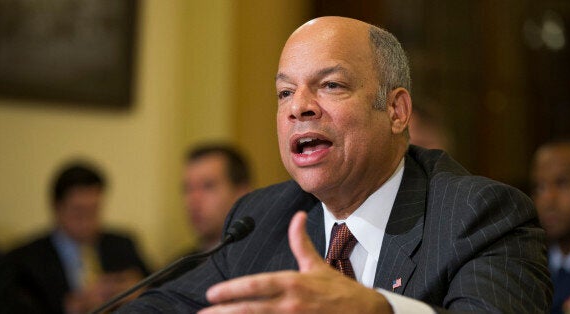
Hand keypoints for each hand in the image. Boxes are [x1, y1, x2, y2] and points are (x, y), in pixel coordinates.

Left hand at [198, 211, 392, 313]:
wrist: (366, 313)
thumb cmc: (339, 290)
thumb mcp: (317, 265)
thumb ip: (300, 242)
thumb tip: (297, 216)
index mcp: (293, 283)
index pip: (256, 286)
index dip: (232, 290)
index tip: (212, 294)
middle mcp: (291, 303)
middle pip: (251, 308)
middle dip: (224, 312)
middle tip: (203, 312)